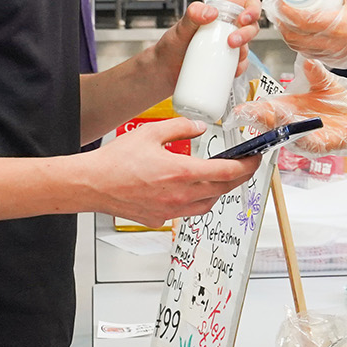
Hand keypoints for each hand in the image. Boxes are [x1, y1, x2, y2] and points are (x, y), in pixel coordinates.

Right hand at [90, 115, 261, 226]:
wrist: (92, 185)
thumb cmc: (115, 161)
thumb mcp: (151, 132)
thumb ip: (181, 127)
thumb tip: (200, 127)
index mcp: (181, 172)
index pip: (228, 172)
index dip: (247, 165)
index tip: (255, 158)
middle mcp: (180, 195)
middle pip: (223, 189)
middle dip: (240, 177)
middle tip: (246, 165)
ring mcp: (171, 210)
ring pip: (209, 204)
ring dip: (220, 190)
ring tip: (221, 177)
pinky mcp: (160, 219)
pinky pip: (189, 212)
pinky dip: (198, 200)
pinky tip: (192, 189)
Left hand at [154, 0, 262, 84]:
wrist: (165, 71)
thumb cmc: (170, 46)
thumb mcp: (180, 28)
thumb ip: (192, 15)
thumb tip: (211, 13)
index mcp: (220, 13)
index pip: (246, 4)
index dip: (252, 10)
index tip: (243, 19)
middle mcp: (227, 28)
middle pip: (252, 26)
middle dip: (247, 34)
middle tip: (232, 42)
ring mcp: (227, 46)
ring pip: (247, 47)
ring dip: (244, 53)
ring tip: (229, 60)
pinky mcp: (226, 63)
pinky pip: (241, 65)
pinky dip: (240, 68)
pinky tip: (232, 72)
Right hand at [231, 58, 346, 156]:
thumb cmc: (340, 103)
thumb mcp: (326, 83)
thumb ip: (316, 73)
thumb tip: (307, 61)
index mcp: (290, 107)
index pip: (266, 109)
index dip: (251, 109)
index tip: (239, 109)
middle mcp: (293, 123)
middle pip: (270, 123)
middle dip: (257, 119)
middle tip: (245, 114)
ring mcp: (304, 136)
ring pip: (286, 134)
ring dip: (277, 127)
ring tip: (269, 117)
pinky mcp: (320, 145)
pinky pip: (308, 143)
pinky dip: (300, 138)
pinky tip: (294, 132)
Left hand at [265, 0, 346, 66]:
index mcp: (343, 27)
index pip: (305, 21)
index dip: (286, 11)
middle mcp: (338, 46)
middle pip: (297, 37)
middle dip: (281, 22)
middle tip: (275, 5)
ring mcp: (337, 56)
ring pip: (302, 48)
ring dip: (288, 33)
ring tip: (282, 16)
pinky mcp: (338, 61)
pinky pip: (312, 53)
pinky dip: (300, 43)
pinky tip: (296, 32)